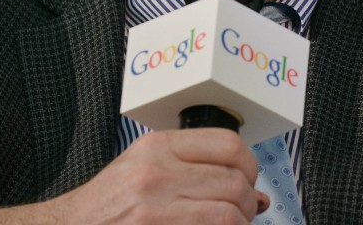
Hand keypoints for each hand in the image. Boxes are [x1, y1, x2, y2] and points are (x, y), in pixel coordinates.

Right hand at [0, 128, 268, 224]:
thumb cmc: (106, 204)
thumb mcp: (144, 168)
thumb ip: (196, 170)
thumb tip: (257, 195)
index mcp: (157, 147)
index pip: (229, 145)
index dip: (249, 166)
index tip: (247, 180)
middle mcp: (156, 174)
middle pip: (234, 182)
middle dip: (247, 202)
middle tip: (242, 212)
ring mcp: (154, 210)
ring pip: (228, 215)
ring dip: (238, 224)